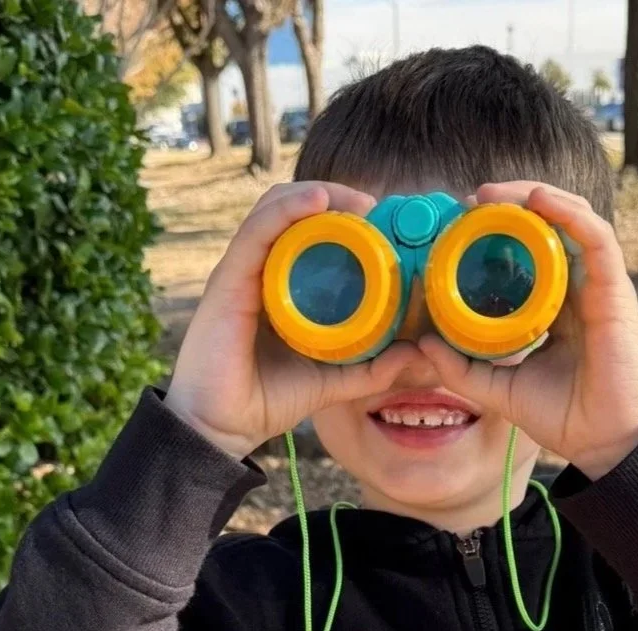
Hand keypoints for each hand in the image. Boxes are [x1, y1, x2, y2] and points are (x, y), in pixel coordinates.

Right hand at [163, 181, 418, 459]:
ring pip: (275, 210)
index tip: (385, 223)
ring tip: (356, 201)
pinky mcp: (227, 281)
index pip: (308, 234)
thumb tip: (415, 354)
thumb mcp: (332, 382)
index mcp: (279, 288)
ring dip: (317, 195)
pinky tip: (317, 201)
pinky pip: (257, 231)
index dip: (344, 218)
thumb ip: (371, 369)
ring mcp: (241, 273)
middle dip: (335, 199)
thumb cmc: (266, 401)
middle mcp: (258, 272)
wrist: (222, 428)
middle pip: (292, 211)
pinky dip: (286, 210)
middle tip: (376, 207)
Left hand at [417, 182, 637, 480]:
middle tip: (471, 200)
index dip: (498, 232)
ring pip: (573, 220)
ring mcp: (599, 287)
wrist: (605, 443)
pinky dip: (570, 213)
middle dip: (512, 204)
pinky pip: (597, 238)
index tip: (459, 224)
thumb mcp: (499, 390)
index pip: (528, 254)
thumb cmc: (564, 417)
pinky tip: (540, 200)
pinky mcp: (616, 291)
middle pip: (549, 227)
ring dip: (536, 197)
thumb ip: (462, 368)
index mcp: (553, 307)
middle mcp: (577, 289)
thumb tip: (420, 344)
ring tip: (496, 194)